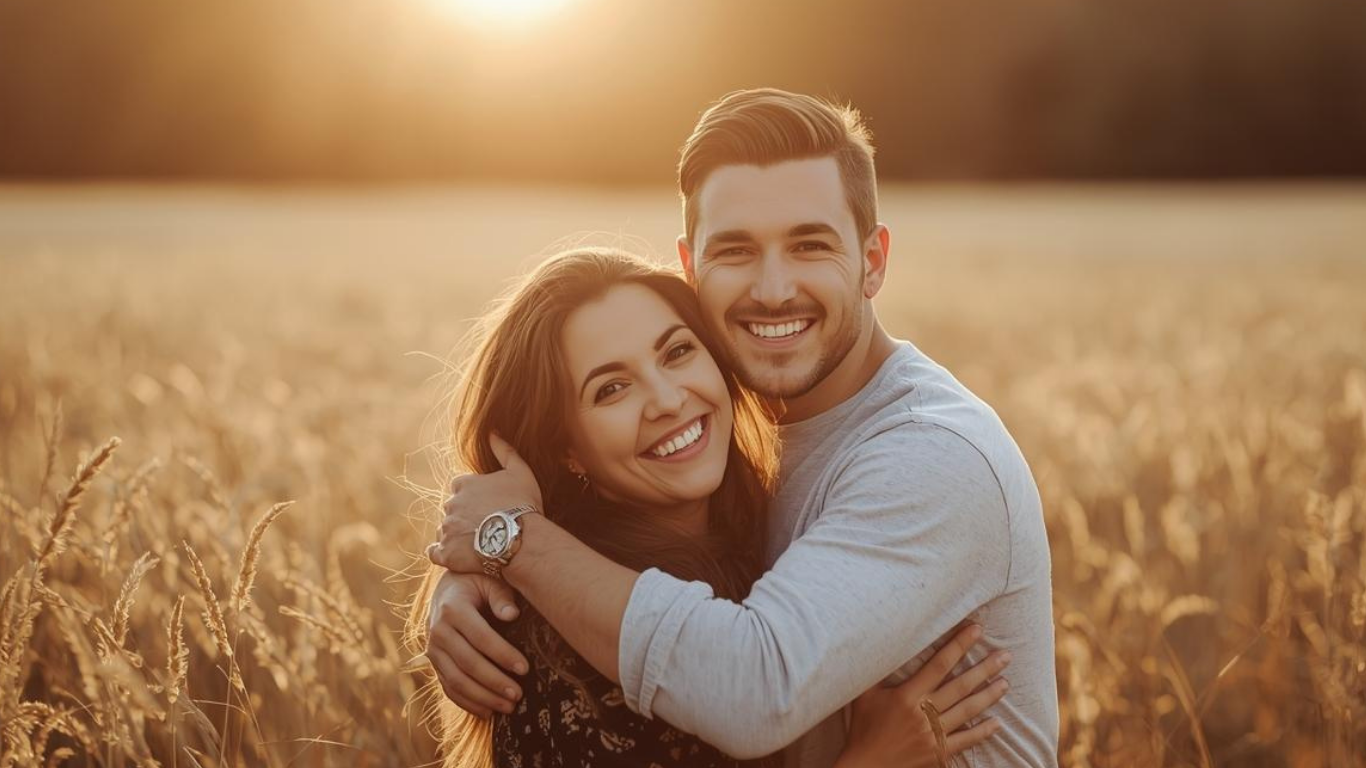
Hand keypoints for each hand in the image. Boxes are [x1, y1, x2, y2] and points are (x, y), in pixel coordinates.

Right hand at [424, 570, 531, 717]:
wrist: (446, 588)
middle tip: (518, 694)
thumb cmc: (476, 582)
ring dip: (483, 698)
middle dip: (494, 682)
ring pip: (456, 681)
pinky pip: (448, 688)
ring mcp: (433, 650)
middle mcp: (438, 631)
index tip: (525, 668)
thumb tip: (512, 615)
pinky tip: (488, 713)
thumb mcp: (489, 580)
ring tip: (509, 707)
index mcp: (453, 609)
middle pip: (468, 663)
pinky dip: (467, 703)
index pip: (480, 637)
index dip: (503, 654)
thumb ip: (501, 596)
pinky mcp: (434, 664)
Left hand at [426, 434, 542, 573]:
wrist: (522, 540)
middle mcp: (450, 505)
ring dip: (456, 535)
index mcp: (463, 484)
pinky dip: (443, 553)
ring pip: (445, 530)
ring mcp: (446, 529)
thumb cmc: (524, 505)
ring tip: (478, 545)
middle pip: (452, 509)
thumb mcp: (520, 471)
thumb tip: (492, 431)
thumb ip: (505, 450)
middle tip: (485, 527)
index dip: (474, 497)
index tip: (488, 507)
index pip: (460, 487)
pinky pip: (435, 553)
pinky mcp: (445, 553)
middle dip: (464, 516)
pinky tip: (457, 556)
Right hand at [836, 624, 1010, 767]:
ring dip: (988, 696)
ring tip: (1005, 683)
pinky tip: (996, 723)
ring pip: (967, 711)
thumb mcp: (864, 695)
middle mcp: (923, 714)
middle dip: (985, 669)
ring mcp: (933, 735)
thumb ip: (875, 670)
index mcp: (906, 696)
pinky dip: (981, 732)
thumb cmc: (862, 729)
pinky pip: (964, 740)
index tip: (976, 630)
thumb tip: (879, 641)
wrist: (865, 767)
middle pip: (960, 686)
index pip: (938, 665)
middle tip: (1005, 656)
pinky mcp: (938, 754)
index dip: (958, 645)